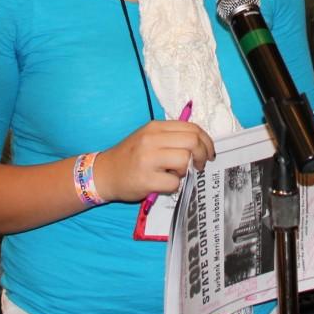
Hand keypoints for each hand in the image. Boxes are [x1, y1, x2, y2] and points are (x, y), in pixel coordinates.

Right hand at [93, 120, 214, 202]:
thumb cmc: (131, 156)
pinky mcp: (145, 179)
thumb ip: (172, 137)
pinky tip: (164, 184)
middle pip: (192, 142)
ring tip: (176, 174)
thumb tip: (202, 144)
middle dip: (203, 155)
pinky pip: (174, 182)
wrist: (104, 174)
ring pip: (185, 160)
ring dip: (186, 170)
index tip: (208, 152)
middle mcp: (151, 140)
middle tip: (200, 165)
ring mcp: (147, 159)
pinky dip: (174, 185)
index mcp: (155, 127)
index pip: (192, 128)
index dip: (206, 141)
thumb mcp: (149, 138)